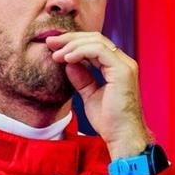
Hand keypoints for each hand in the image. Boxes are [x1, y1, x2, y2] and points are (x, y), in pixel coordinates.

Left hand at [45, 32, 148, 158]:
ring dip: (72, 45)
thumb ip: (82, 79)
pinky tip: (67, 59)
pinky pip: (99, 51)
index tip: (53, 46)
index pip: (94, 44)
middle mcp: (124, 63)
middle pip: (95, 38)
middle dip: (70, 38)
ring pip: (96, 42)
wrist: (121, 136)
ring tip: (56, 55)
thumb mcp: (89, 95)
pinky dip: (80, 52)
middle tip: (50, 42)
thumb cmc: (109, 121)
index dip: (73, 42)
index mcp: (117, 67)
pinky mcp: (123, 71)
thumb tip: (68, 64)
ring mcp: (125, 66)